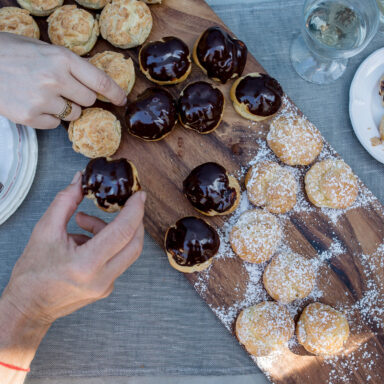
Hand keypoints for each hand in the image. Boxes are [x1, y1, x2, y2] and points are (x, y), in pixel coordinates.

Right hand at [0, 33, 126, 128]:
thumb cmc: (8, 52)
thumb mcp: (43, 49)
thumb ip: (69, 66)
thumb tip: (94, 84)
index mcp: (61, 58)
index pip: (100, 81)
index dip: (115, 93)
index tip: (122, 100)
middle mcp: (55, 79)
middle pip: (89, 101)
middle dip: (82, 98)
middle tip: (66, 91)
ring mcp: (42, 100)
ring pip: (73, 115)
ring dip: (65, 109)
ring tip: (43, 95)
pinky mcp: (29, 117)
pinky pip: (54, 125)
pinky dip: (48, 118)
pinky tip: (32, 104)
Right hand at [2, 172, 145, 325]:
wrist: (28, 307)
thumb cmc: (33, 273)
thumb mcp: (45, 230)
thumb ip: (65, 201)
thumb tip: (80, 180)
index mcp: (86, 264)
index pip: (122, 232)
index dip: (135, 210)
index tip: (140, 195)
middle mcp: (102, 278)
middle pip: (134, 243)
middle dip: (134, 219)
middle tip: (126, 203)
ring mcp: (107, 286)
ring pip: (127, 251)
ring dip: (114, 231)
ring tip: (84, 222)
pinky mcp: (107, 288)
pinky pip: (117, 259)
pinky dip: (108, 244)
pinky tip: (85, 240)